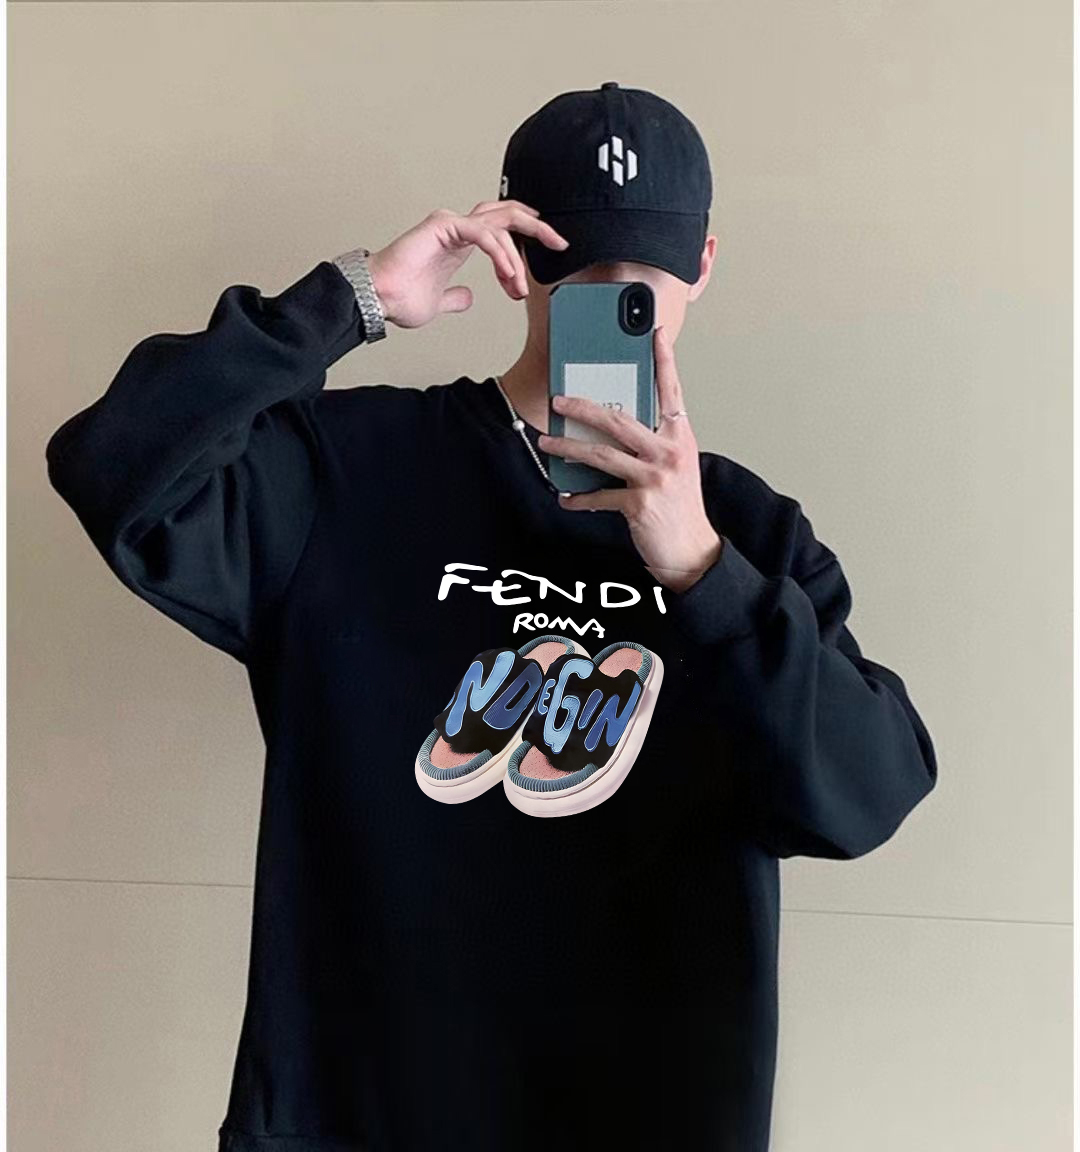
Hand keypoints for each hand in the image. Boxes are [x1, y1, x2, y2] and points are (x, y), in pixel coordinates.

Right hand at [365, 201, 567, 328]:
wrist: (379, 299)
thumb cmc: (400, 298)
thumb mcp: (440, 302)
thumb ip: (456, 297)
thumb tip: (468, 298)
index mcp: (459, 242)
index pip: (502, 229)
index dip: (526, 241)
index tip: (544, 260)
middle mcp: (458, 228)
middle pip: (507, 215)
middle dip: (538, 228)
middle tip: (560, 244)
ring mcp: (450, 224)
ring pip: (499, 226)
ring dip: (517, 257)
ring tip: (520, 286)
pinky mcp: (444, 226)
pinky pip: (483, 235)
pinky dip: (501, 255)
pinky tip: (509, 276)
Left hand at [537, 325, 722, 593]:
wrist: (692, 550)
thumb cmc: (680, 506)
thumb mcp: (675, 465)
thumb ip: (652, 442)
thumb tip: (610, 427)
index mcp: (680, 436)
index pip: (671, 390)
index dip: (663, 360)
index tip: (653, 332)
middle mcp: (670, 451)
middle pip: (619, 420)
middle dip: (583, 408)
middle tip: (559, 400)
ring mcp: (655, 477)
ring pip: (601, 455)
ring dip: (568, 448)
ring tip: (547, 443)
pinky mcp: (640, 503)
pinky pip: (600, 496)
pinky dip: (580, 498)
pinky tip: (567, 498)